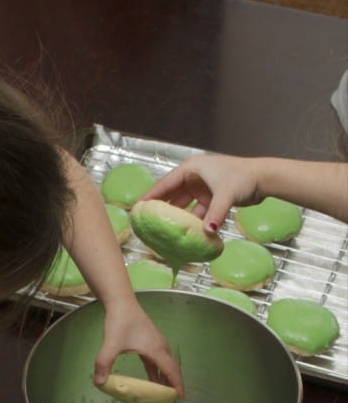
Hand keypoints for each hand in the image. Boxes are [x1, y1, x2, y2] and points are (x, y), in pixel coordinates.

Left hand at [94, 299, 184, 395]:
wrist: (121, 302)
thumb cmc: (119, 321)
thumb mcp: (111, 344)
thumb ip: (104, 363)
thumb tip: (100, 382)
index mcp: (156, 349)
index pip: (171, 371)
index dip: (177, 385)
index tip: (179, 398)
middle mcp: (160, 346)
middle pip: (172, 368)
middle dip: (174, 384)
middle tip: (172, 400)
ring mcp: (156, 342)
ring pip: (166, 364)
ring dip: (166, 377)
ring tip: (164, 392)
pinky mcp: (150, 340)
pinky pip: (157, 359)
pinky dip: (157, 370)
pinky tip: (152, 378)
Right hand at [141, 154, 261, 234]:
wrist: (264, 179)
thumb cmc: (244, 177)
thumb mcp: (226, 195)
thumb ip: (215, 214)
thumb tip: (208, 232)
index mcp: (192, 169)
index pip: (165, 184)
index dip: (151, 196)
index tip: (138, 207)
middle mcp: (194, 177)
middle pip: (171, 195)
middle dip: (161, 209)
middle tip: (146, 223)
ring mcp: (202, 188)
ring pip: (183, 206)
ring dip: (176, 218)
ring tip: (163, 231)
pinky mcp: (210, 199)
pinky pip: (196, 212)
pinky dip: (192, 222)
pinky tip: (185, 233)